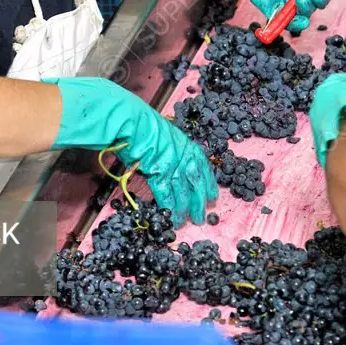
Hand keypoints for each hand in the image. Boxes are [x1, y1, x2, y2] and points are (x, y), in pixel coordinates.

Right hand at [46, 77, 218, 225]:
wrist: (132, 122)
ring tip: (185, 222)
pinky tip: (170, 216)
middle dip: (199, 200)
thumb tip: (166, 163)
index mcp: (186, 145)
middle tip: (201, 217)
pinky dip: (168, 206)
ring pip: (182, 191)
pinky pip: (166, 193)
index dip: (208, 182)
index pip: (202, 167)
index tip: (213, 195)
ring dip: (184, 209)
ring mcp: (172, 165)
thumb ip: (169, 152)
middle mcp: (183, 156)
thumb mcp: (162, 136)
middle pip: (196, 182)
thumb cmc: (142, 125)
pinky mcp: (159, 173)